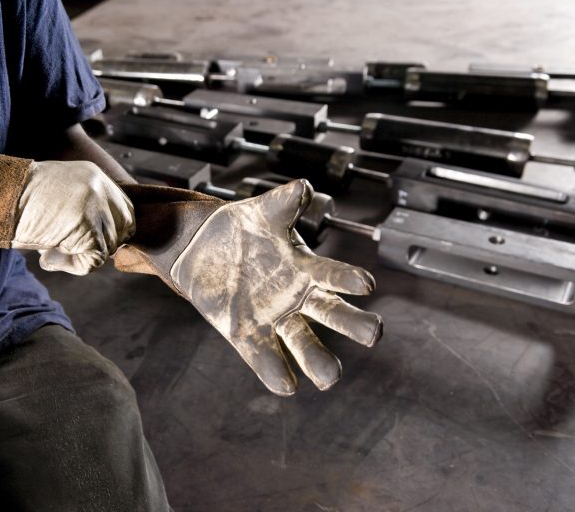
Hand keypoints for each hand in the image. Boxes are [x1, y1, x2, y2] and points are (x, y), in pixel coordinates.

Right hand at [12, 160, 134, 274]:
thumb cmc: (16, 203)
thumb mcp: (57, 197)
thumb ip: (83, 211)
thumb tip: (102, 244)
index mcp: (93, 175)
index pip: (124, 209)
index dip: (111, 231)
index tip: (87, 241)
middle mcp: (100, 186)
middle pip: (125, 228)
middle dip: (102, 245)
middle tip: (69, 248)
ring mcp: (96, 205)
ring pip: (109, 246)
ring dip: (82, 256)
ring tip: (51, 249)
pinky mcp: (88, 226)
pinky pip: (95, 259)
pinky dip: (74, 266)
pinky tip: (49, 256)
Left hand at [115, 179, 381, 395]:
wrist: (201, 247)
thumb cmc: (241, 228)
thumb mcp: (262, 213)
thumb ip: (283, 203)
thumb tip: (304, 188)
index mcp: (305, 268)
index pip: (333, 276)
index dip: (348, 280)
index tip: (364, 285)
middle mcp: (298, 298)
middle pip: (333, 316)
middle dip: (354, 325)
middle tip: (373, 334)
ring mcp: (275, 320)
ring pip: (305, 346)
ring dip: (318, 361)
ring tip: (329, 377)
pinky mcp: (248, 335)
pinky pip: (265, 357)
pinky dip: (275, 371)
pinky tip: (286, 385)